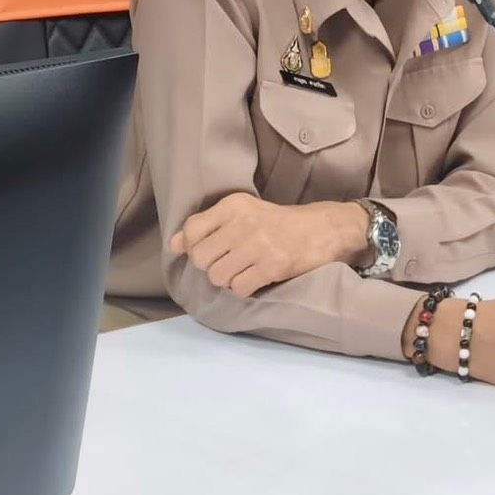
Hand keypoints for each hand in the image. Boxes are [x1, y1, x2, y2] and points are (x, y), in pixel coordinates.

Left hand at [169, 193, 369, 297]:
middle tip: (229, 262)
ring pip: (217, 276)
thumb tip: (173, 244)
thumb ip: (206, 227)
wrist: (321, 229)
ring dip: (227, 279)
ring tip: (243, 270)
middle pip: (200, 258)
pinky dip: (244, 289)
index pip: (191, 230)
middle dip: (211, 266)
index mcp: (233, 205)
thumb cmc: (276, 223)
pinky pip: (239, 288)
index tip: (211, 250)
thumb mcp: (242, 214)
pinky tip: (256, 278)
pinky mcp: (272, 266)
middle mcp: (242, 222)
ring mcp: (258, 245)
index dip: (194, 247)